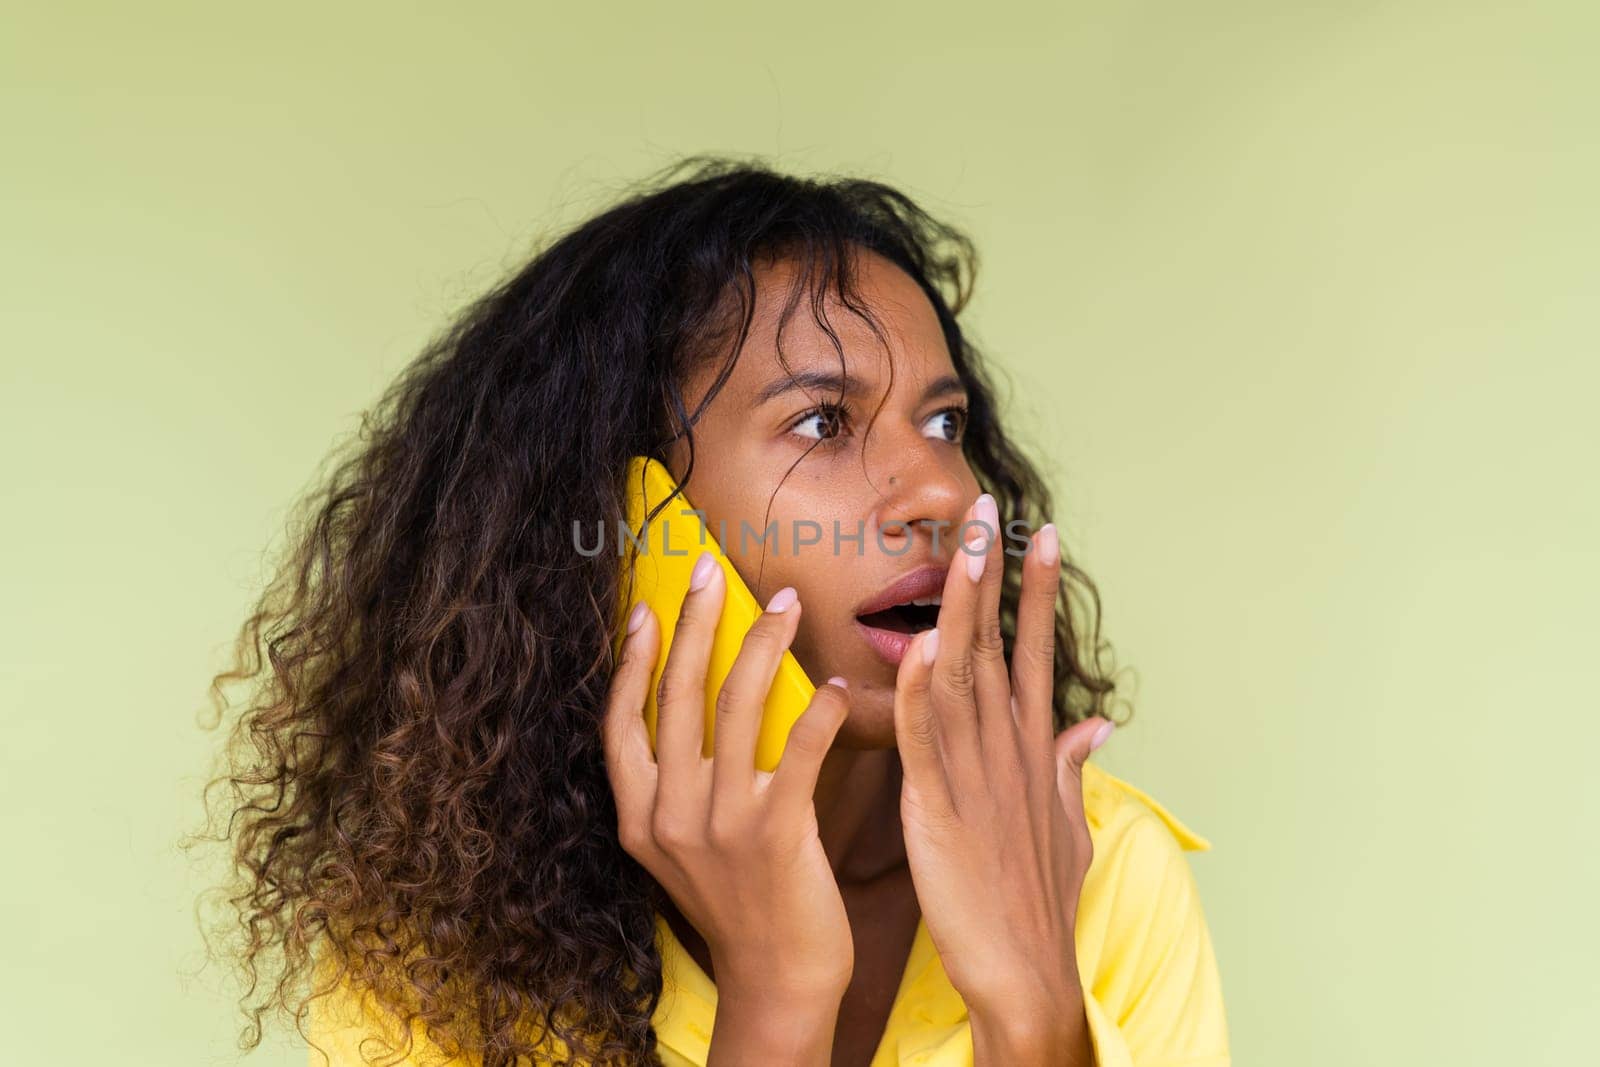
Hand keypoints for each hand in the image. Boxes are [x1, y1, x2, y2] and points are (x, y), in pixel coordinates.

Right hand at [601, 551, 855, 1005]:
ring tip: (785, 606)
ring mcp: (718, 826)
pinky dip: (818, 711)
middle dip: (695, 622)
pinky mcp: (774, 836)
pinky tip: (835, 683)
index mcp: (637, 815)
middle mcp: (667, 815)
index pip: (620, 720)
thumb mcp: (685, 849)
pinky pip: (797, 752)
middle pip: (676, 695)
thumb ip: (680, 786)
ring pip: (734, 708)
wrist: (778, 983)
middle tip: (710, 570)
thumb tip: (696, 708)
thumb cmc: (741, 905)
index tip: (645, 608)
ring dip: (762, 646)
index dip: (630, 659)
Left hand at [892, 495, 1110, 1062]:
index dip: (1035, 594)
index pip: (1035, 654)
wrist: (1025, 974)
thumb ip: (1072, 767)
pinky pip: (924, 740)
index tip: (1041, 537)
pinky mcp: (936, 810)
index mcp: (1034, 751)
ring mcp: (975, 777)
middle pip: (998, 647)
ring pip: (963, 677)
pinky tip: (915, 647)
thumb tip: (1097, 724)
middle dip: (992, 576)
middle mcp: (1010, 751)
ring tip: (957, 549)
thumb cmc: (1039, 901)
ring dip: (957, 610)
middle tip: (988, 511)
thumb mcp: (1067, 825)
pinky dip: (919, 693)